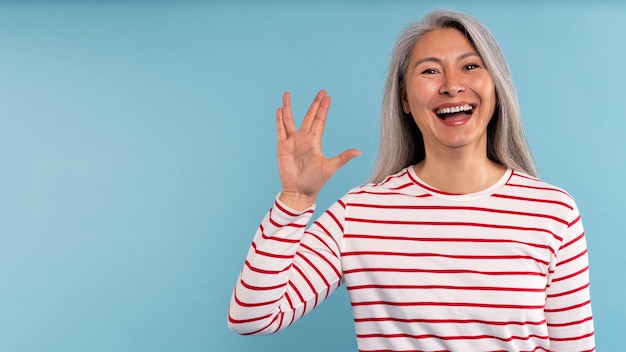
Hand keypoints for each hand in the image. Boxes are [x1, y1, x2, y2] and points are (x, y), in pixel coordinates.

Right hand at [276, 90, 360, 210]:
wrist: (299, 191)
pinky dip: (279, 120)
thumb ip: (343, 157)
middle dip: (314, 104)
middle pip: (309, 116)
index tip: (327, 97)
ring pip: (289, 120)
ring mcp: (292, 142)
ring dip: (288, 107)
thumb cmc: (315, 182)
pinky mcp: (282, 147)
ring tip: (287, 94)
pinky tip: (279, 110)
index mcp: (315, 142)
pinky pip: (280, 130)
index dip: (323, 109)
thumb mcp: (330, 167)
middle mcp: (303, 139)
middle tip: (320, 91)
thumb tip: (359, 151)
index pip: (320, 121)